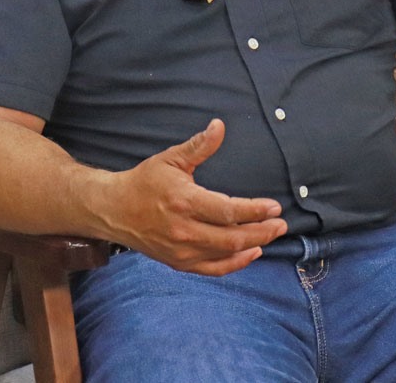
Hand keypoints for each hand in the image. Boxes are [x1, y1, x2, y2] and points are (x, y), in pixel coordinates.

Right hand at [103, 119, 287, 275]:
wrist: (114, 210)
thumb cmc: (145, 182)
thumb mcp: (171, 158)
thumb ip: (199, 146)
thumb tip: (220, 125)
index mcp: (184, 201)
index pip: (228, 211)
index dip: (255, 210)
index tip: (274, 207)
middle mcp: (183, 230)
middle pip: (232, 237)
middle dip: (262, 231)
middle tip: (281, 224)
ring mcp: (181, 250)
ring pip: (225, 254)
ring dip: (253, 245)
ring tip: (272, 234)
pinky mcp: (178, 262)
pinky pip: (213, 269)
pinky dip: (235, 264)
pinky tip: (252, 252)